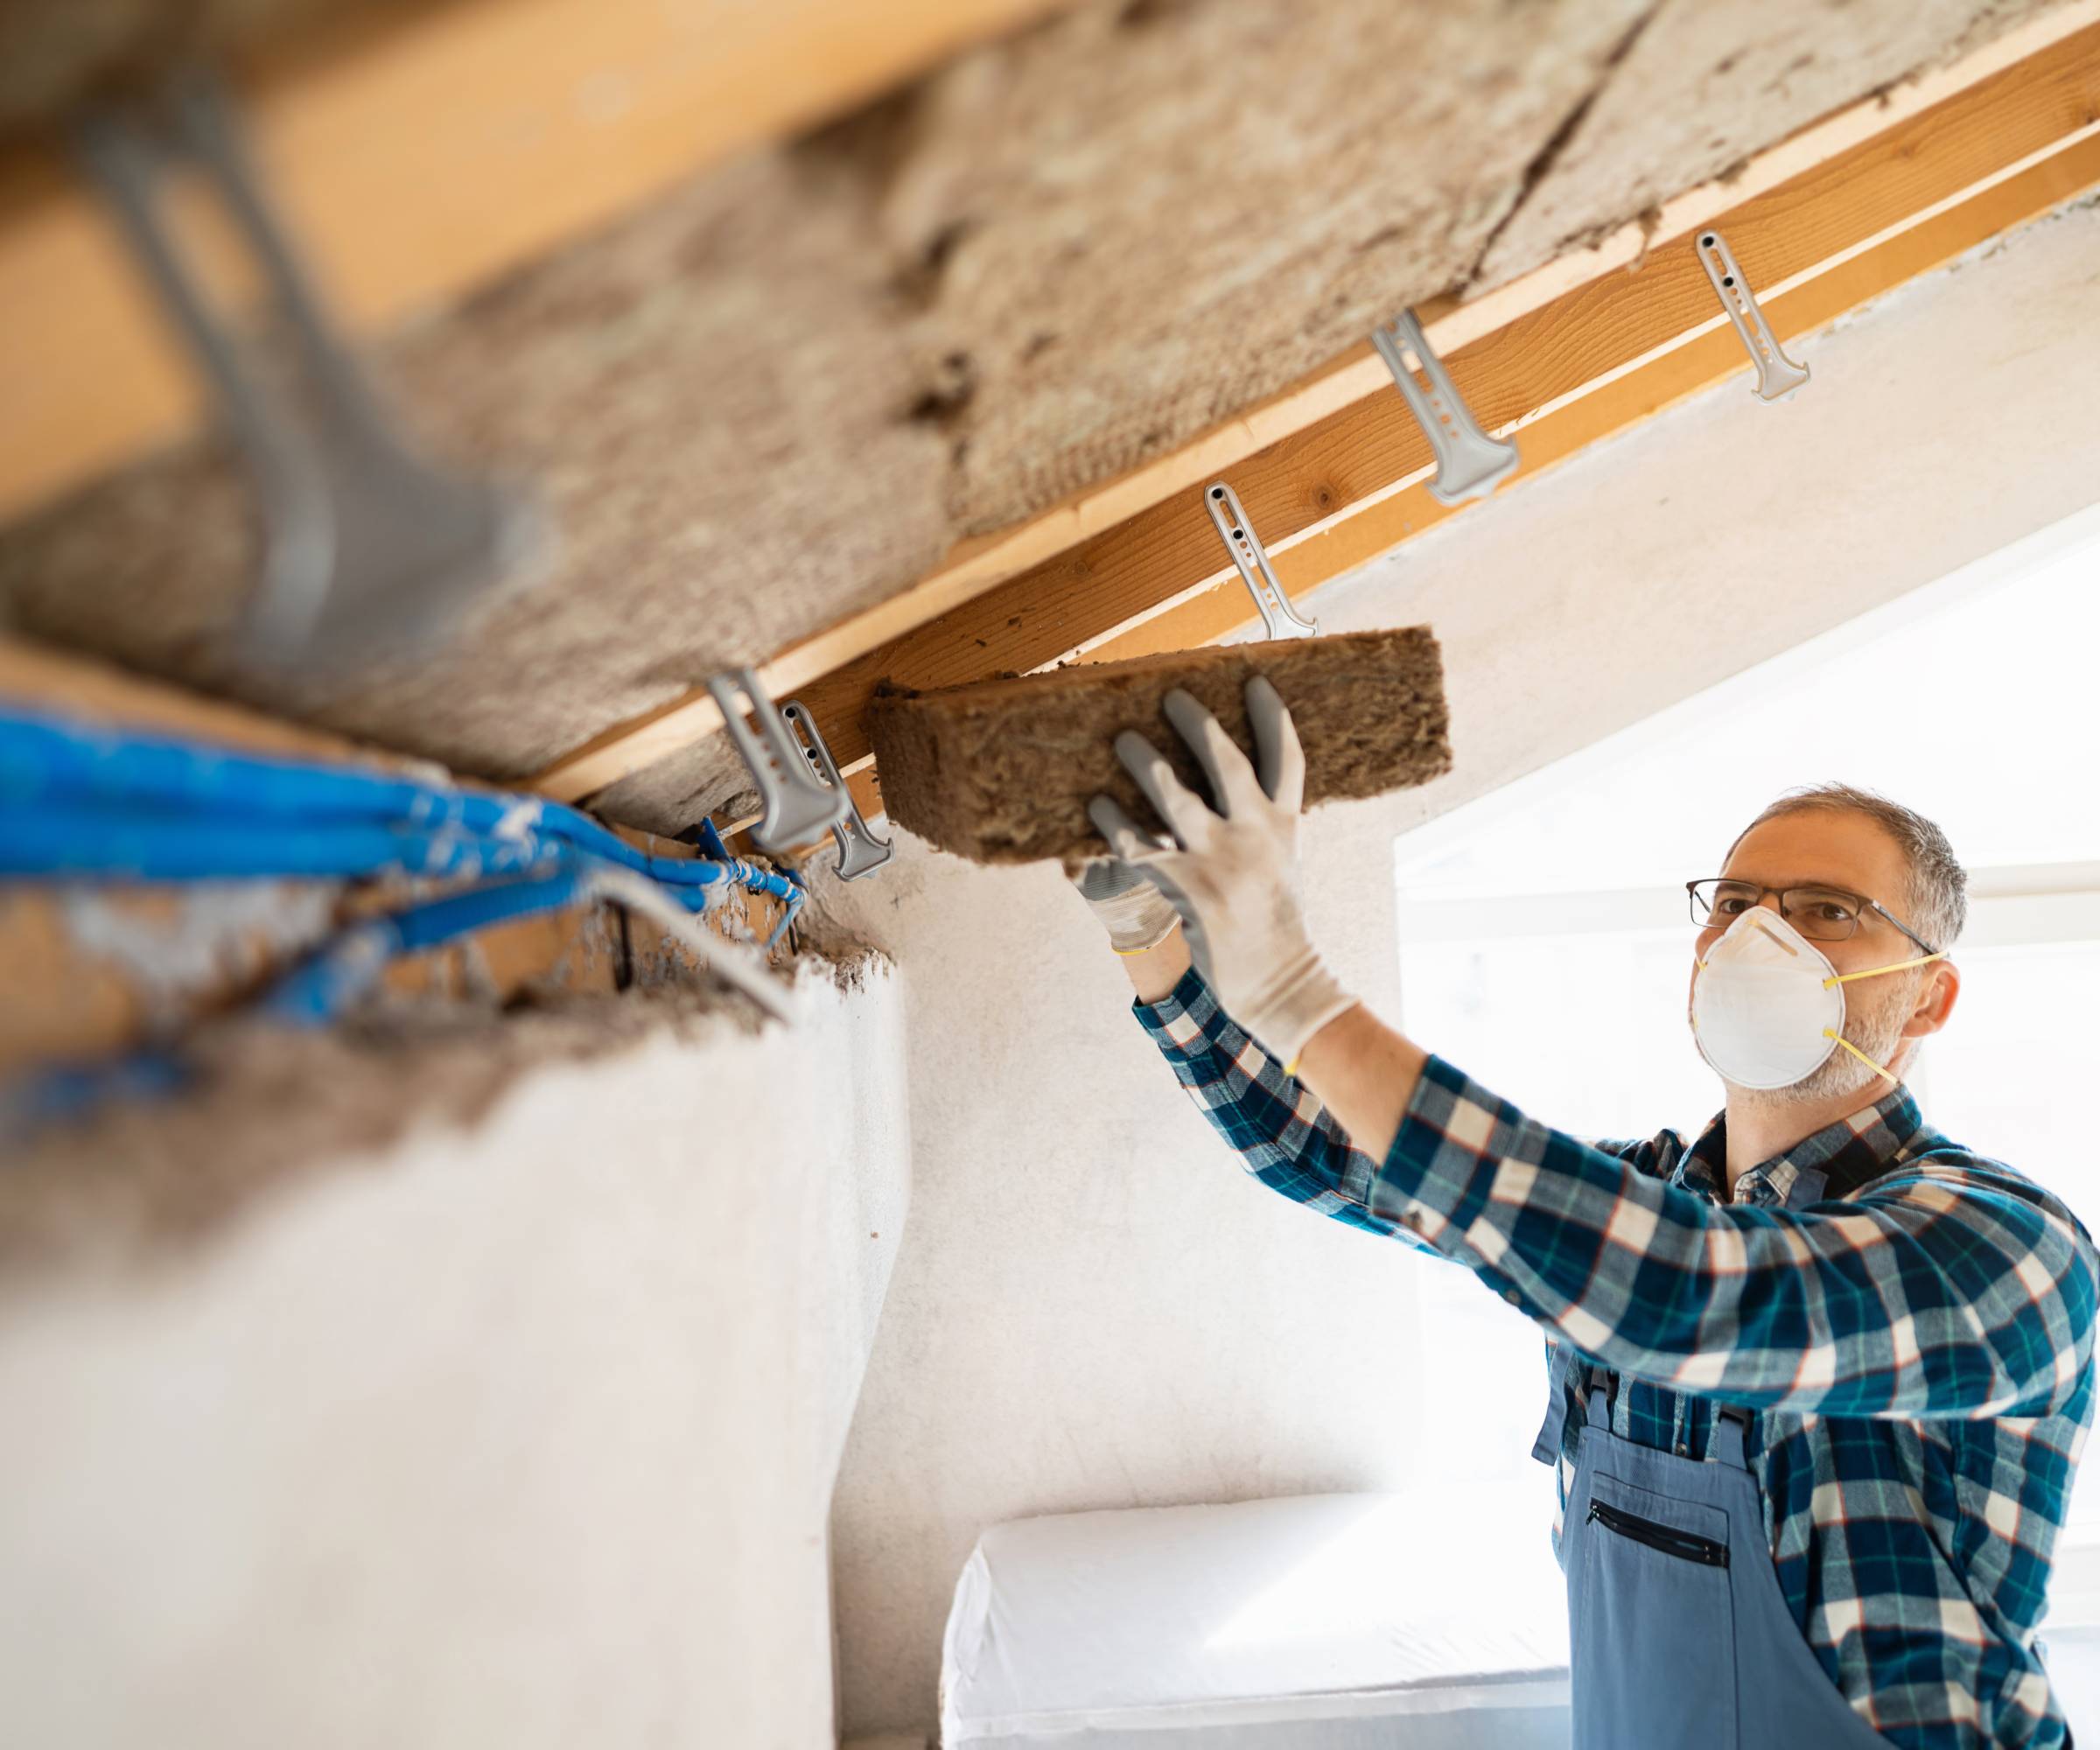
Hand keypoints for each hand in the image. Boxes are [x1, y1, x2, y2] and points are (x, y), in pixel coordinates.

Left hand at [1087, 677, 1355, 1068]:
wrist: (1279, 982)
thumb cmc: (1275, 924)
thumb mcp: (1281, 865)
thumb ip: (1260, 826)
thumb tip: (1227, 791)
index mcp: (1285, 826)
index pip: (1287, 759)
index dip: (1272, 717)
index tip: (1256, 680)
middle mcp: (1257, 837)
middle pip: (1228, 764)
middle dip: (1198, 725)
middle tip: (1170, 695)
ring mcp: (1222, 862)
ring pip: (1178, 799)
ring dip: (1145, 766)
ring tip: (1121, 740)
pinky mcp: (1189, 889)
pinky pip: (1142, 846)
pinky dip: (1115, 825)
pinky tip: (1096, 807)